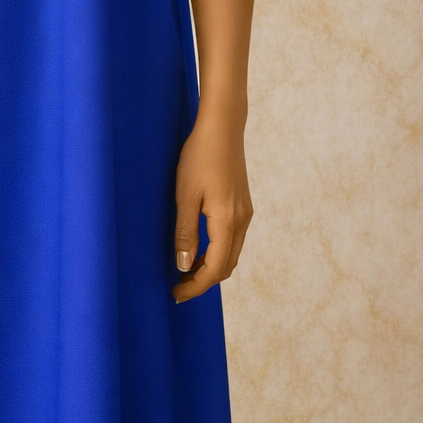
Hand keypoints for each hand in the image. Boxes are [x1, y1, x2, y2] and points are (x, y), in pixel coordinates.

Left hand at [172, 113, 252, 302]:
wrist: (223, 128)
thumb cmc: (199, 157)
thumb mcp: (185, 196)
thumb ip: (186, 233)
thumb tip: (185, 267)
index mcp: (228, 222)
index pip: (215, 268)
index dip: (196, 286)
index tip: (176, 294)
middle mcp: (242, 221)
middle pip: (227, 266)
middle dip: (203, 281)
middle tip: (178, 287)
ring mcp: (245, 214)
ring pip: (231, 254)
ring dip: (210, 268)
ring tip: (185, 271)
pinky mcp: (242, 205)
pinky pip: (232, 240)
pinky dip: (217, 253)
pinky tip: (199, 249)